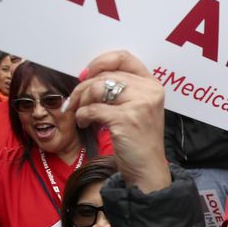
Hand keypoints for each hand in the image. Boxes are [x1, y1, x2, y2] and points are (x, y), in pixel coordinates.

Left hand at [67, 51, 168, 192]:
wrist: (147, 169)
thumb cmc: (138, 139)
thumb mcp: (137, 108)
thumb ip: (121, 89)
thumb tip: (86, 74)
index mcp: (153, 84)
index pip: (124, 57)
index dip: (101, 61)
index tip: (86, 74)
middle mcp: (149, 91)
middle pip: (105, 75)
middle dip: (83, 88)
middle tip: (75, 102)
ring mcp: (140, 104)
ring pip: (97, 88)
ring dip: (81, 101)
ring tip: (81, 114)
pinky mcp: (126, 119)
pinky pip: (93, 108)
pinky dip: (82, 115)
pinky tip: (85, 123)